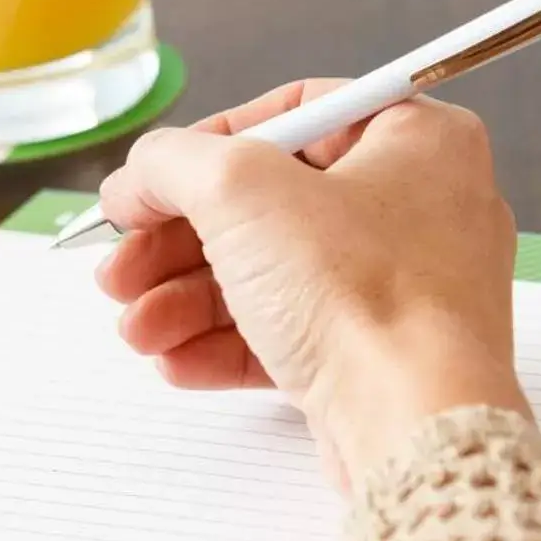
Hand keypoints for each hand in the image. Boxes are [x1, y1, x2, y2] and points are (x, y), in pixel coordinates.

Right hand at [94, 81, 528, 488]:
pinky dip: (222, 342)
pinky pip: (288, 333)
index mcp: (416, 141)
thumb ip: (169, 162)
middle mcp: (419, 207)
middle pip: (263, 205)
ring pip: (266, 276)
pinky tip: (176, 359)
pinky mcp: (378, 354)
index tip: (151, 183)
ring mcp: (401, 287)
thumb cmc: (363, 296)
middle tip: (121, 268)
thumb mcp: (236, 189)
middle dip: (173, 244)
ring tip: (137, 329)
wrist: (413, 426)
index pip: (291, 114)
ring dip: (183, 301)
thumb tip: (136, 178)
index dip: (206, 145)